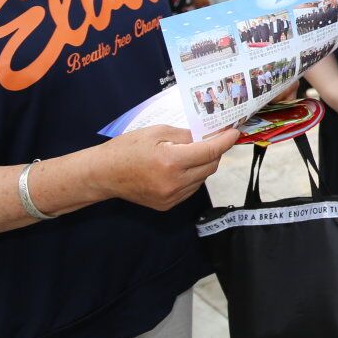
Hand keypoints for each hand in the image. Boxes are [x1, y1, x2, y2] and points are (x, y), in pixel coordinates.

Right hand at [98, 126, 238, 211]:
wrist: (103, 174)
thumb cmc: (127, 148)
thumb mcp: (157, 132)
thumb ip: (185, 135)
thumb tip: (208, 136)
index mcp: (171, 161)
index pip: (210, 151)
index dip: (225, 141)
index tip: (234, 132)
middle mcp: (174, 182)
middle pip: (210, 166)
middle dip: (215, 151)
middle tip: (211, 140)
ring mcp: (171, 197)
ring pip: (202, 179)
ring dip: (204, 165)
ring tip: (191, 153)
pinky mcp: (167, 205)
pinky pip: (191, 189)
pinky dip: (193, 177)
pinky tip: (181, 168)